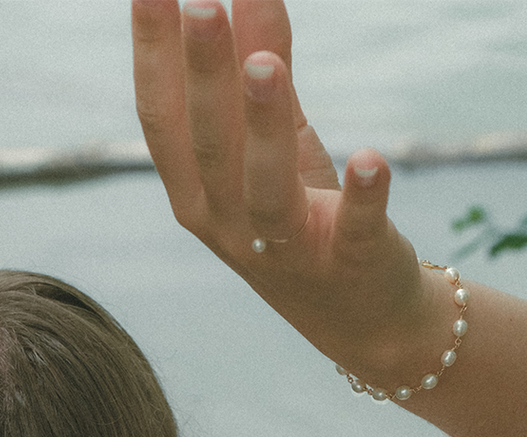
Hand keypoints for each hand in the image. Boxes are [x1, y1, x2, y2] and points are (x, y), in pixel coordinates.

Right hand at [131, 0, 441, 382]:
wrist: (358, 315)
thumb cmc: (304, 217)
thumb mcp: (279, 138)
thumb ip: (263, 61)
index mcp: (196, 193)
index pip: (162, 121)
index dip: (153, 56)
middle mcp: (226, 226)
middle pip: (209, 148)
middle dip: (204, 77)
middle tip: (201, 5)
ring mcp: (283, 250)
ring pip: (264, 189)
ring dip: (265, 128)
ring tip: (263, 66)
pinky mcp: (345, 263)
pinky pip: (351, 230)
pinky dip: (362, 198)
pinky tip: (373, 158)